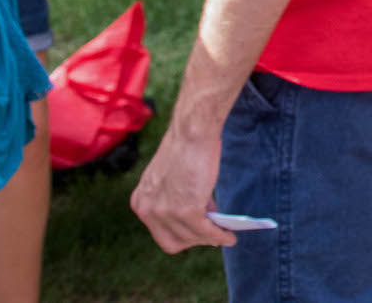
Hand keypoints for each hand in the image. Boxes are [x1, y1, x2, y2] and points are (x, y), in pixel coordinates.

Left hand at [131, 123, 233, 251]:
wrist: (192, 131)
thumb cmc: (186, 147)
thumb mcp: (172, 179)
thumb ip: (178, 200)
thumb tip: (201, 217)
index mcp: (141, 202)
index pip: (160, 233)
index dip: (181, 235)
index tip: (197, 232)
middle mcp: (148, 210)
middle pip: (173, 242)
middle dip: (194, 241)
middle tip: (212, 234)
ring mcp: (166, 212)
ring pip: (192, 238)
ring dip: (211, 239)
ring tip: (227, 235)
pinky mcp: (186, 211)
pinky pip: (206, 232)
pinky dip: (220, 236)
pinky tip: (230, 236)